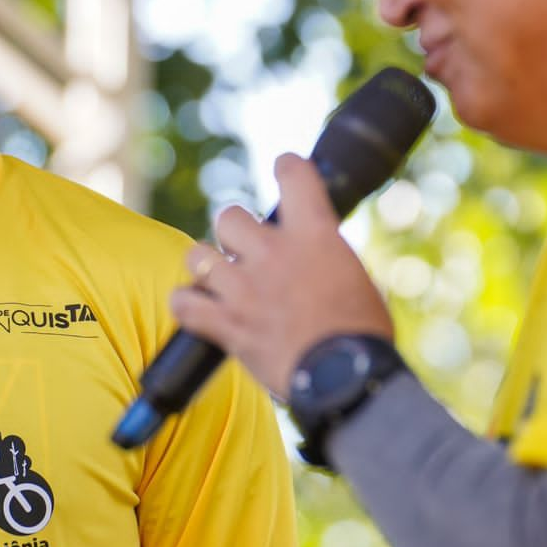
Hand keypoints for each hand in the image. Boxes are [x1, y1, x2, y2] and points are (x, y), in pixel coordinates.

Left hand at [170, 153, 394, 397]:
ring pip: (197, 255)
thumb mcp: (358, 279)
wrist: (345, 379)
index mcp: (315, 233)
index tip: (284, 171)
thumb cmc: (362, 334)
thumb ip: (328, 258)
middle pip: (228, 216)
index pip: (293, 173)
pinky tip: (198, 310)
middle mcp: (273, 251)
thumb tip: (319, 257)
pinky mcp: (226, 323)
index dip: (286, 168)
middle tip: (248, 254)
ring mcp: (244, 287)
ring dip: (207, 267)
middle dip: (235, 233)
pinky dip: (187, 305)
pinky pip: (184, 302)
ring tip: (221, 283)